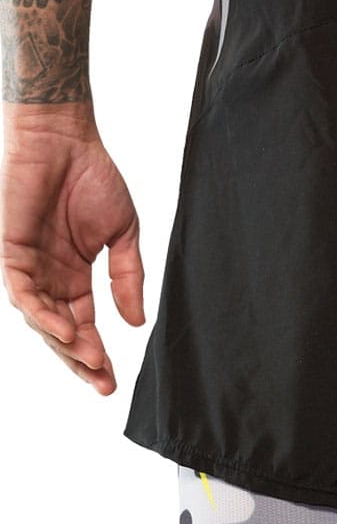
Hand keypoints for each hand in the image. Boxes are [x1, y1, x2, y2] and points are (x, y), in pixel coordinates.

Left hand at [1, 122, 144, 394]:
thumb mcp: (123, 234)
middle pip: (60, 331)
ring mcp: (27, 266)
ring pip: (39, 318)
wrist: (65, 140)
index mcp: (74, 275)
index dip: (97, 354)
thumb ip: (128, 277)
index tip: (112, 381)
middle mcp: (48, 277)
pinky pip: (21, 292)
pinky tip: (63, 328)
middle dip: (78, 360)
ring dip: (62, 342)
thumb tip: (137, 323)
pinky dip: (41, 313)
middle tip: (101, 383)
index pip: (83, 325)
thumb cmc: (94, 178)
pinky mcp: (9, 251)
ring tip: (87, 359)